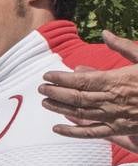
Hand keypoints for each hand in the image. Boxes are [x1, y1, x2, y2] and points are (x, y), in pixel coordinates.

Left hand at [39, 30, 137, 150]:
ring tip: (45, 102)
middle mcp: (112, 99)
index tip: (46, 76)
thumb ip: (123, 46)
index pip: (81, 80)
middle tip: (41, 89)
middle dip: (55, 92)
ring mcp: (115, 116)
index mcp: (117, 80)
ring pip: (80, 113)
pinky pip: (92, 132)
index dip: (61, 78)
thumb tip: (105, 33)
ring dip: (60, 107)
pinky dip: (72, 132)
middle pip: (76, 97)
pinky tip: (57, 128)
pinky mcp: (120, 129)